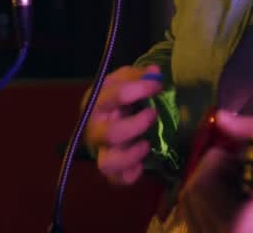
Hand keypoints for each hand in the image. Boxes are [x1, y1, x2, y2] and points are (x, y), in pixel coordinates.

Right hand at [83, 64, 162, 185]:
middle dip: (137, 125)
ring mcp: (102, 151)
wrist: (113, 114)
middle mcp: (95, 129)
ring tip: (146, 144)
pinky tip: (142, 164)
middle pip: (111, 134)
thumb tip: (154, 73)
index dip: (139, 89)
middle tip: (154, 114)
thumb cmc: (120, 95)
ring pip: (108, 163)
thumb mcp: (127, 79)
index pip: (114, 95)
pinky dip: (131, 174)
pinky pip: (117, 180)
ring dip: (131, 155)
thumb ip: (139, 75)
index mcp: (96, 103)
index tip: (157, 86)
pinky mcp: (112, 169)